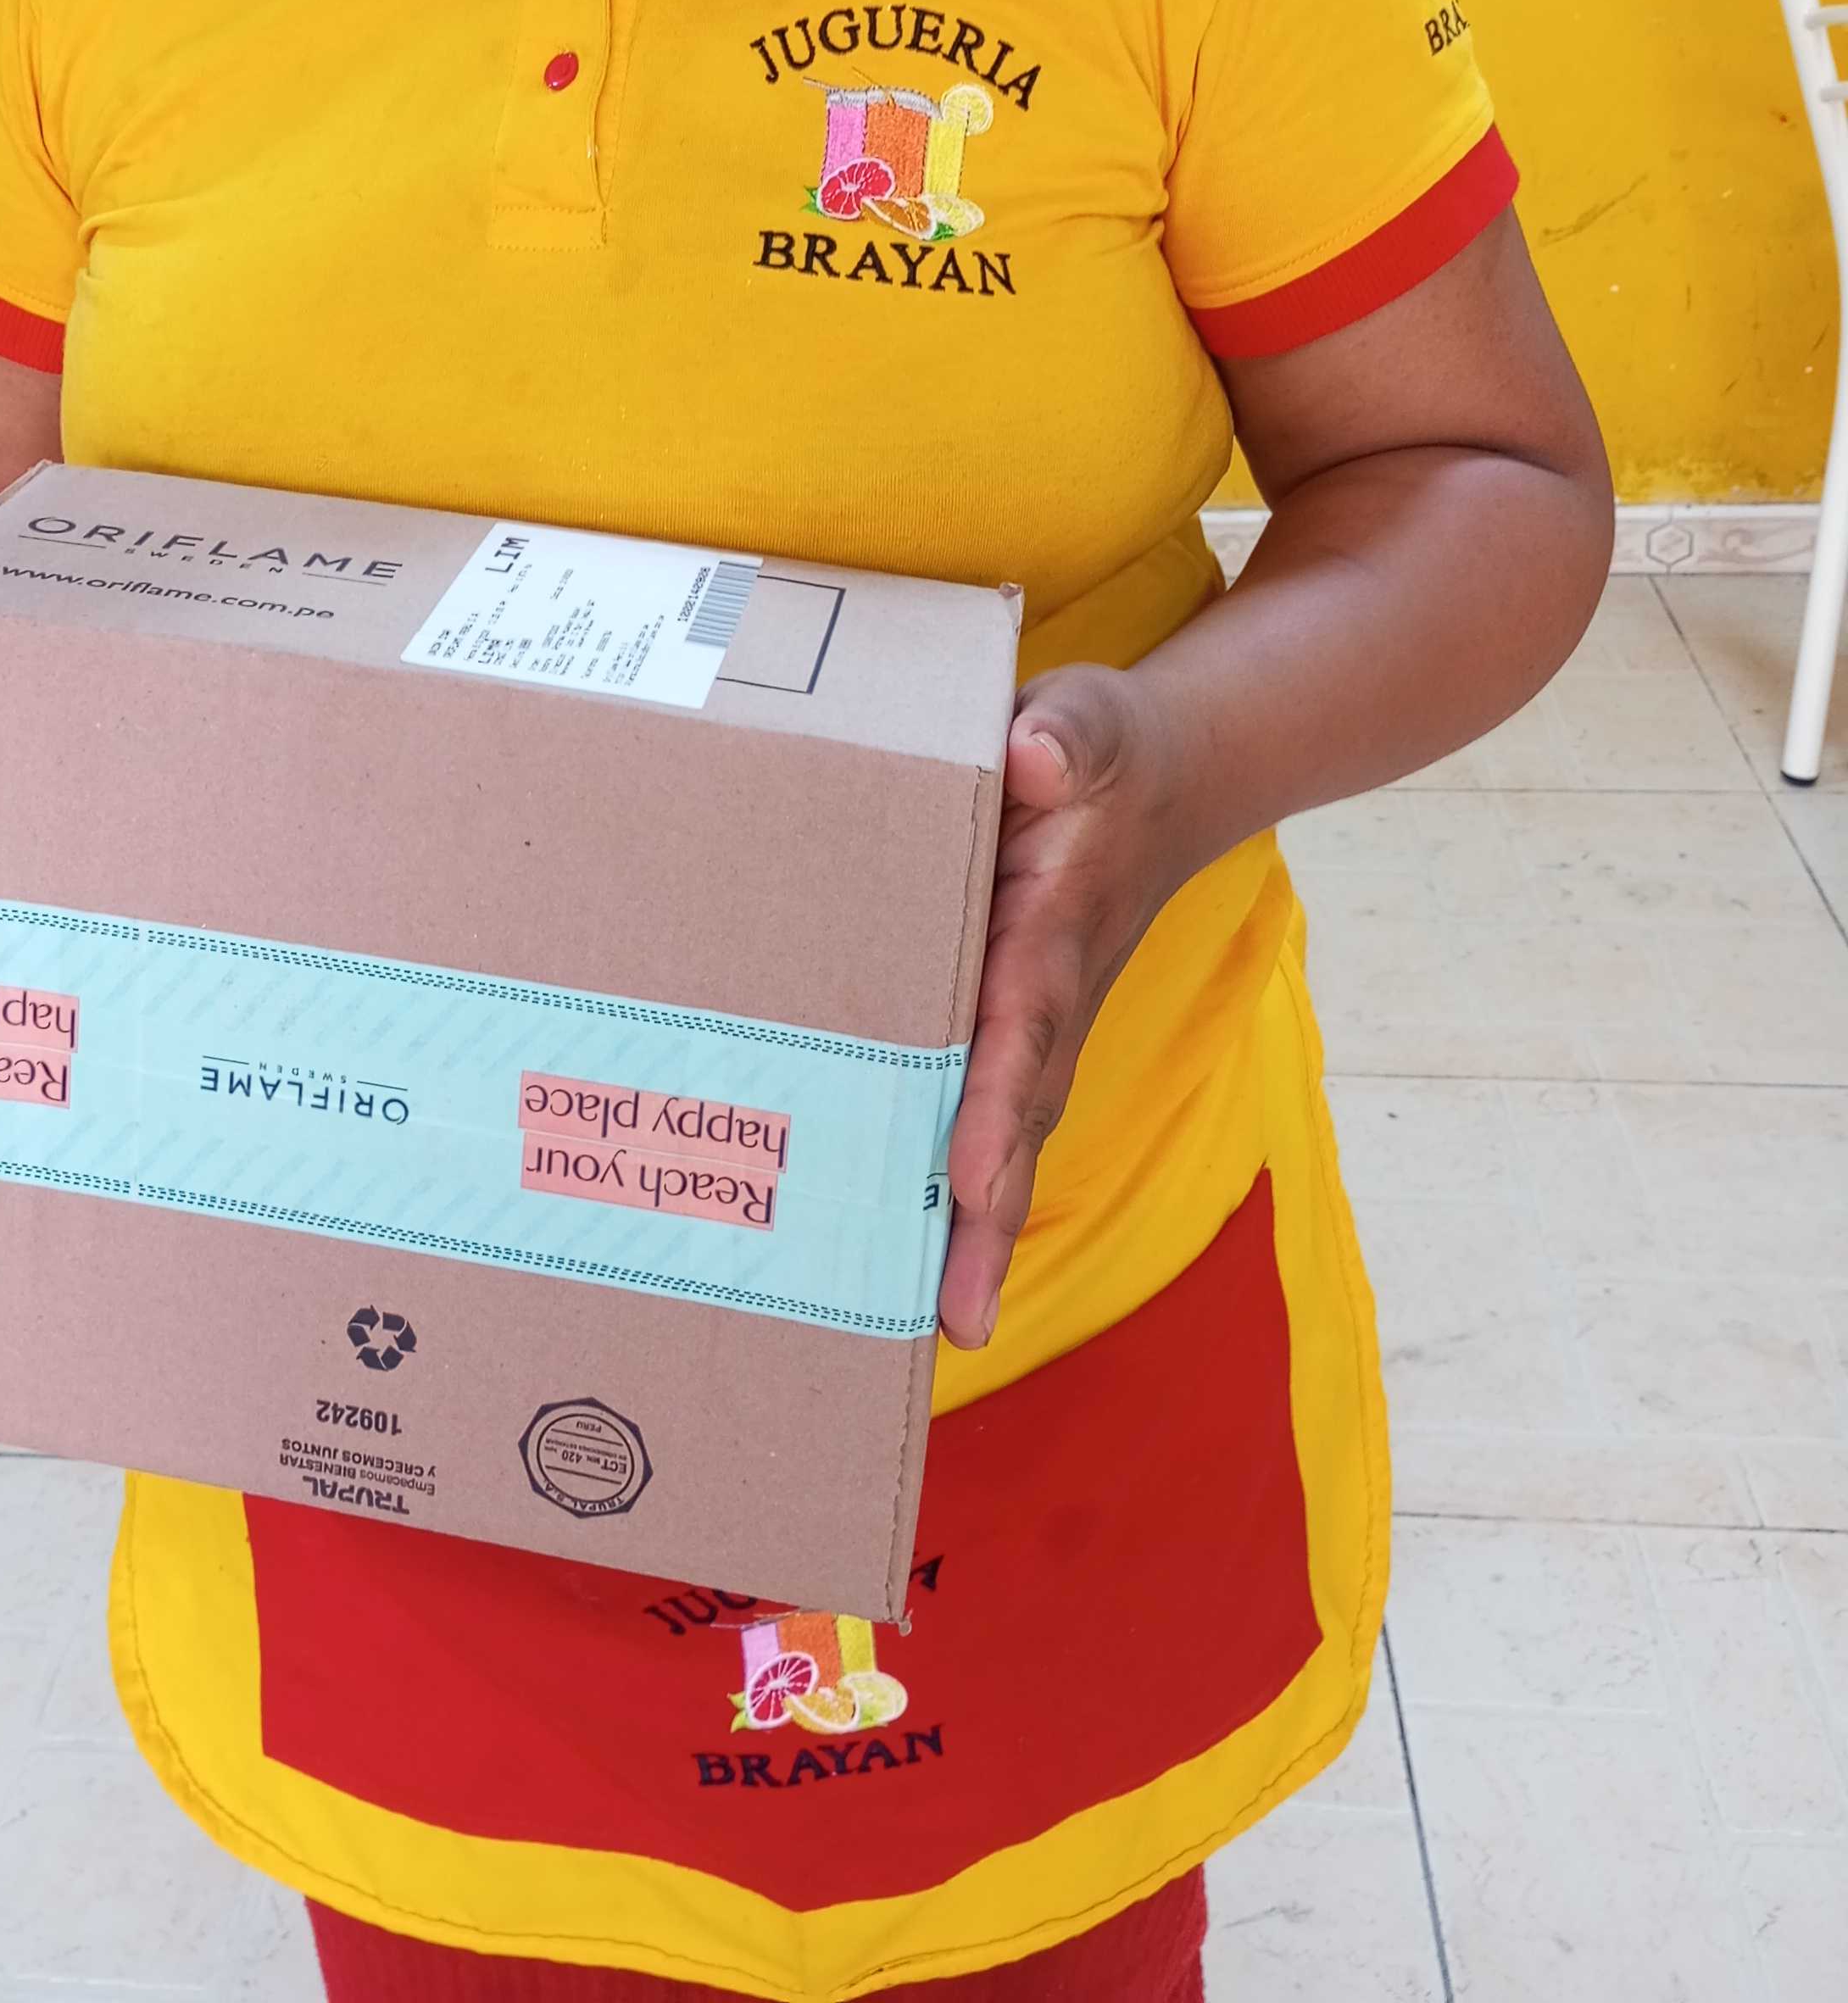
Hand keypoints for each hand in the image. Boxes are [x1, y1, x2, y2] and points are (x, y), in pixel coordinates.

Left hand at [938, 665, 1194, 1351]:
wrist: (1162, 779)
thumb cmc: (1100, 752)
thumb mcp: (1085, 718)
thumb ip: (1066, 732)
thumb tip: (1033, 755)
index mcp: (1053, 930)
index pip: (1023, 1023)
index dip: (998, 1100)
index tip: (975, 1175)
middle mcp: (1045, 1000)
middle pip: (1017, 1120)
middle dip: (987, 1218)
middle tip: (957, 1319)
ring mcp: (1029, 1027)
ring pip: (998, 1139)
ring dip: (968, 1234)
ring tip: (926, 1335)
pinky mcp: (1001, 1032)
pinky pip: (969, 1118)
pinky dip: (948, 1198)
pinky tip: (891, 1267)